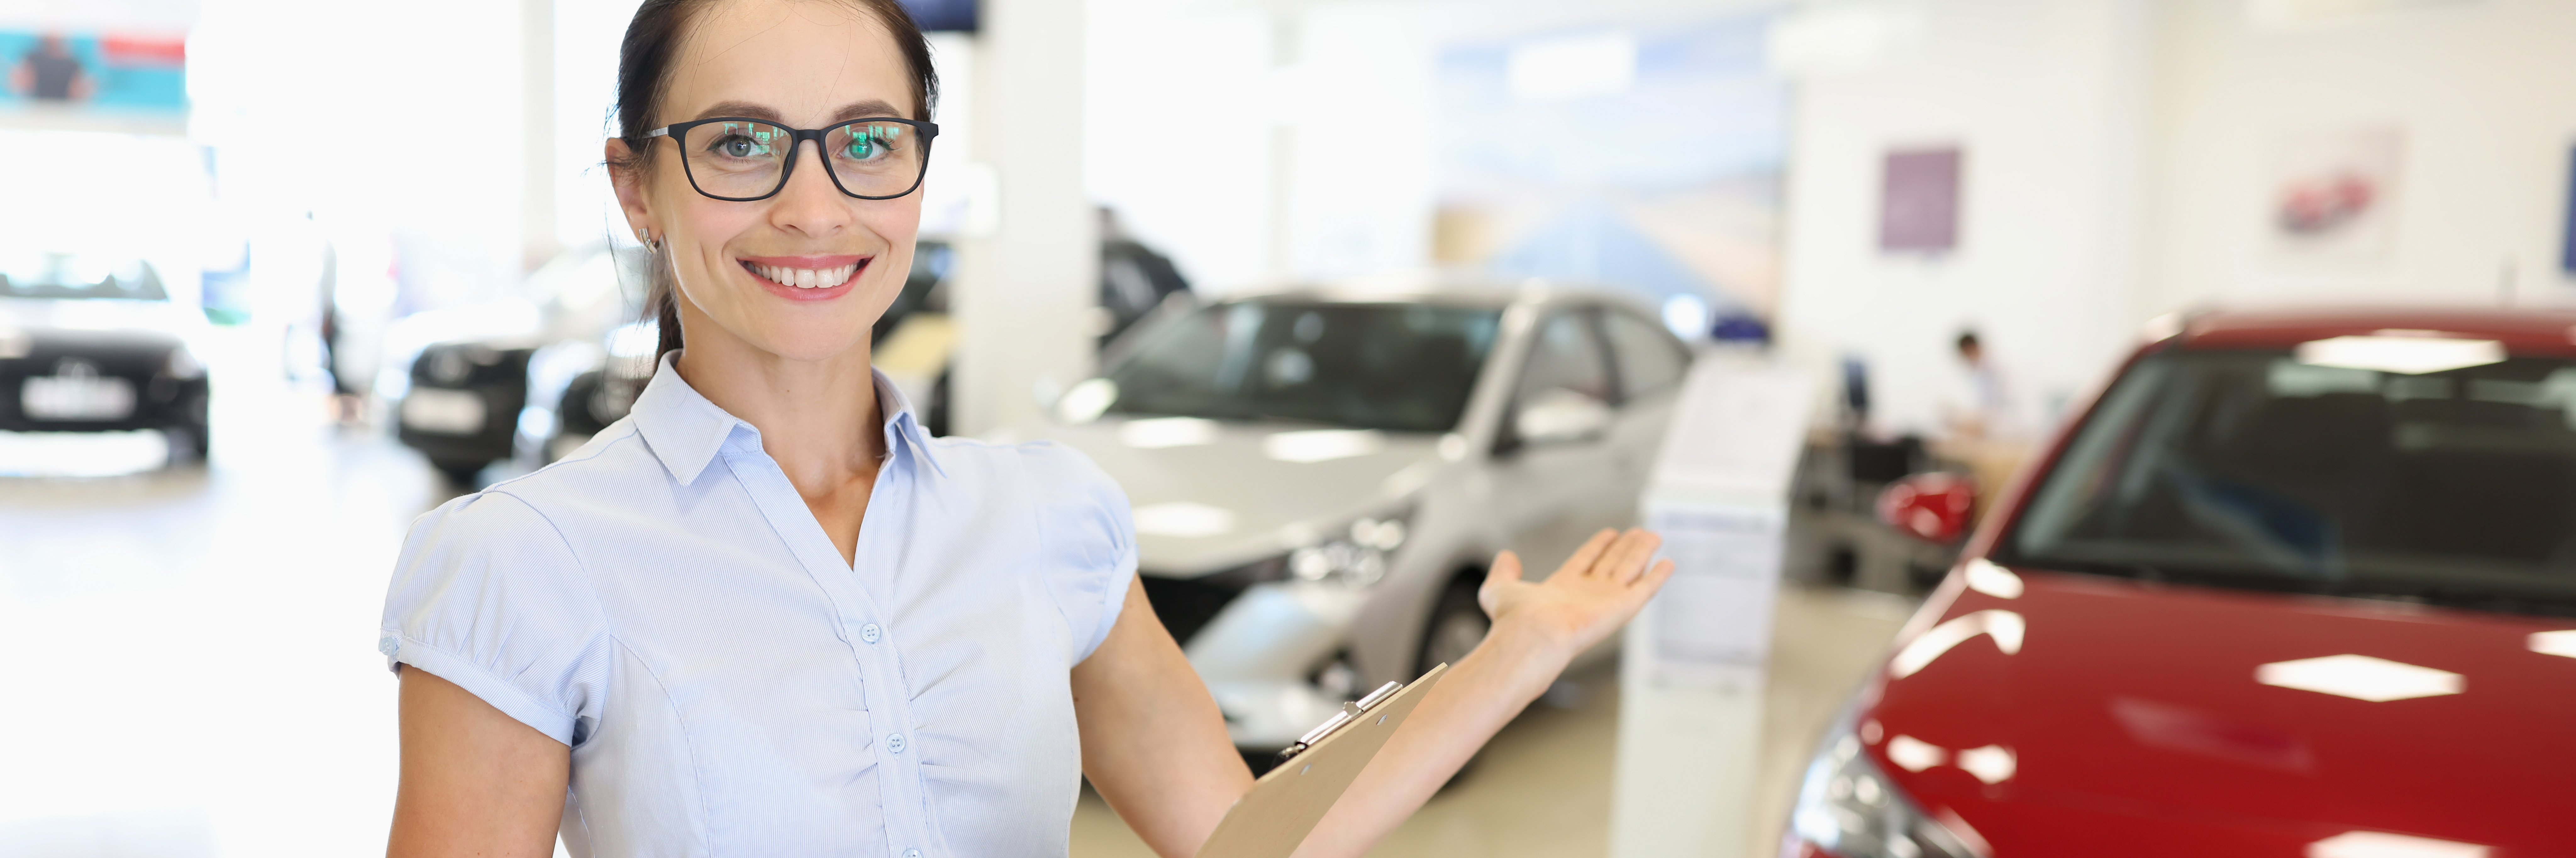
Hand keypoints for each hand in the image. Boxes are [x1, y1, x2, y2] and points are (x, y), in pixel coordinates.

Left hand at [1477, 528, 1675, 664]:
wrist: (1532, 634)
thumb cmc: (1514, 619)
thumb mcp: (1499, 588)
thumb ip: (1504, 572)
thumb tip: (1506, 556)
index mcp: (1562, 588)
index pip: (1585, 562)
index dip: (1598, 547)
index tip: (1610, 533)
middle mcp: (1586, 595)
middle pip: (1611, 564)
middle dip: (1625, 547)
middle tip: (1639, 532)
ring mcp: (1606, 601)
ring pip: (1629, 569)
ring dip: (1642, 552)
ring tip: (1652, 535)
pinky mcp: (1622, 608)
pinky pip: (1645, 588)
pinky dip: (1658, 576)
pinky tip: (1668, 563)